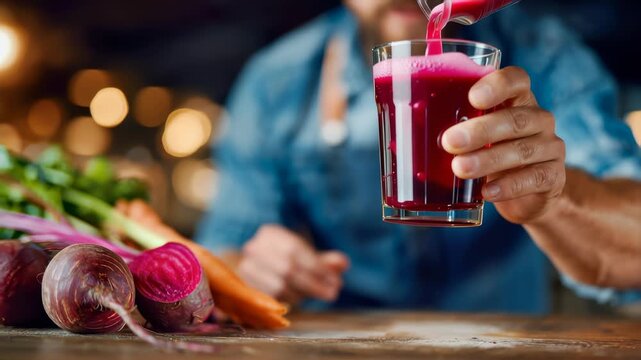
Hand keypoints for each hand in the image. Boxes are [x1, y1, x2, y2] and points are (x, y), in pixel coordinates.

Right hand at [237, 224, 349, 304]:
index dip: (318, 266)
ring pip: (280, 285)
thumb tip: (343, 263)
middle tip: (333, 292)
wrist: (256, 267)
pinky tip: (304, 298)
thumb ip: (324, 259)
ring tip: (322, 294)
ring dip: (304, 293)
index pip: (295, 250)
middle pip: (288, 268)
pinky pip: (272, 297)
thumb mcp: (305, 255)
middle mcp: (254, 248)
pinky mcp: (245, 286)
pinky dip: (291, 299)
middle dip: (314, 283)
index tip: (336, 281)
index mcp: (270, 233)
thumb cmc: (287, 259)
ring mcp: (246, 267)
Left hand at [442, 67, 565, 223]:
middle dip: (481, 130)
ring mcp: (549, 147)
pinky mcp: (553, 177)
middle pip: (516, 118)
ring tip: (459, 168)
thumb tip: (394, 122)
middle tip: (449, 141)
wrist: (527, 193)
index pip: (517, 80)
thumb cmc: (489, 153)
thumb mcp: (473, 136)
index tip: (472, 96)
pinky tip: (486, 192)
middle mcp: (538, 119)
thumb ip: (448, 124)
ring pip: (522, 150)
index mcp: (516, 101)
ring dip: (488, 159)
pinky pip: (534, 178)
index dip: (497, 84)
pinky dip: (508, 186)